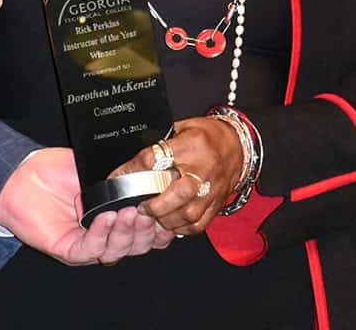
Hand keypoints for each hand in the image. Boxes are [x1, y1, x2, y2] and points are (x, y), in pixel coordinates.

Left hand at [0, 148, 172, 265]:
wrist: (18, 175)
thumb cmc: (53, 170)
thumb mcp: (94, 168)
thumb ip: (120, 174)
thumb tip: (149, 169)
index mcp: (114, 216)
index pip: (145, 230)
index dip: (160, 225)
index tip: (169, 208)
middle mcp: (104, 234)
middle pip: (137, 244)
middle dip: (147, 229)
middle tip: (150, 209)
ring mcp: (87, 244)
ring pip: (118, 250)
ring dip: (127, 232)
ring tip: (131, 211)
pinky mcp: (69, 250)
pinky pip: (91, 249)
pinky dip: (102, 233)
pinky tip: (106, 217)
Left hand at [127, 117, 243, 236]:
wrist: (238, 145)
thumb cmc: (206, 134)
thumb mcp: (182, 126)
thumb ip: (161, 143)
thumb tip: (134, 160)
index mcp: (190, 144)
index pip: (156, 159)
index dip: (133, 170)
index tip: (117, 178)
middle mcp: (202, 168)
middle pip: (177, 192)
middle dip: (155, 204)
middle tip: (139, 207)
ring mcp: (212, 189)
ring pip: (188, 213)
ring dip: (166, 219)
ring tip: (152, 218)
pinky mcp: (217, 203)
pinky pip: (199, 223)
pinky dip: (182, 228)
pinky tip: (171, 224)